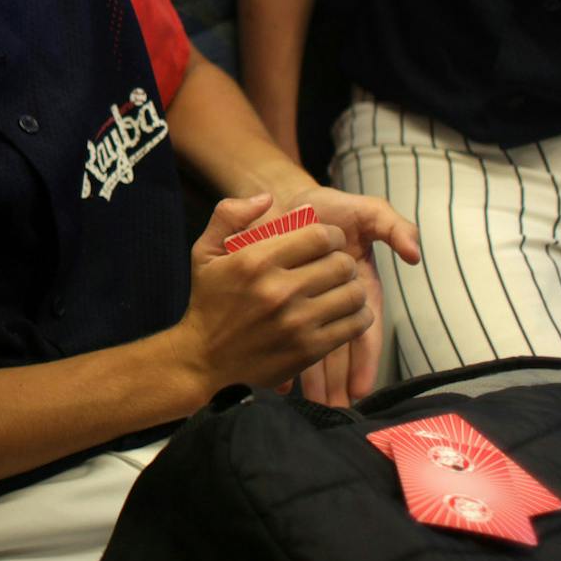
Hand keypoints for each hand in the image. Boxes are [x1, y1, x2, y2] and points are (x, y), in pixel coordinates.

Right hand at [174, 193, 373, 393]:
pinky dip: (357, 316)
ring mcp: (296, 322)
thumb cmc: (208, 304)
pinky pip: (354, 325)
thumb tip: (267, 198)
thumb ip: (229, 215)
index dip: (331, 235)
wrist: (203, 362)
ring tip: (341, 289)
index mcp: (256, 261)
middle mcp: (279, 290)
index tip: (326, 242)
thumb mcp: (204, 253)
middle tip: (335, 266)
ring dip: (352, 288)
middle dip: (343, 261)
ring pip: (353, 293)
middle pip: (341, 263)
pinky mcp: (309, 349)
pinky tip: (344, 313)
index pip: (319, 236)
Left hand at [276, 185, 420, 406]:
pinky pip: (283, 334)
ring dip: (312, 379)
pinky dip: (283, 358)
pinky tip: (279, 385)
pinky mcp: (282, 301)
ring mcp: (307, 305)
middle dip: (336, 382)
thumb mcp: (366, 210)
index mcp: (355, 287)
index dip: (363, 361)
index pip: (362, 332)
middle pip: (335, 349)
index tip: (359, 390)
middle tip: (332, 411)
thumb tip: (414, 252)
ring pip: (311, 348)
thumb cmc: (330, 207)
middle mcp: (332, 302)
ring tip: (310, 408)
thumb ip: (392, 225)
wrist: (288, 197)